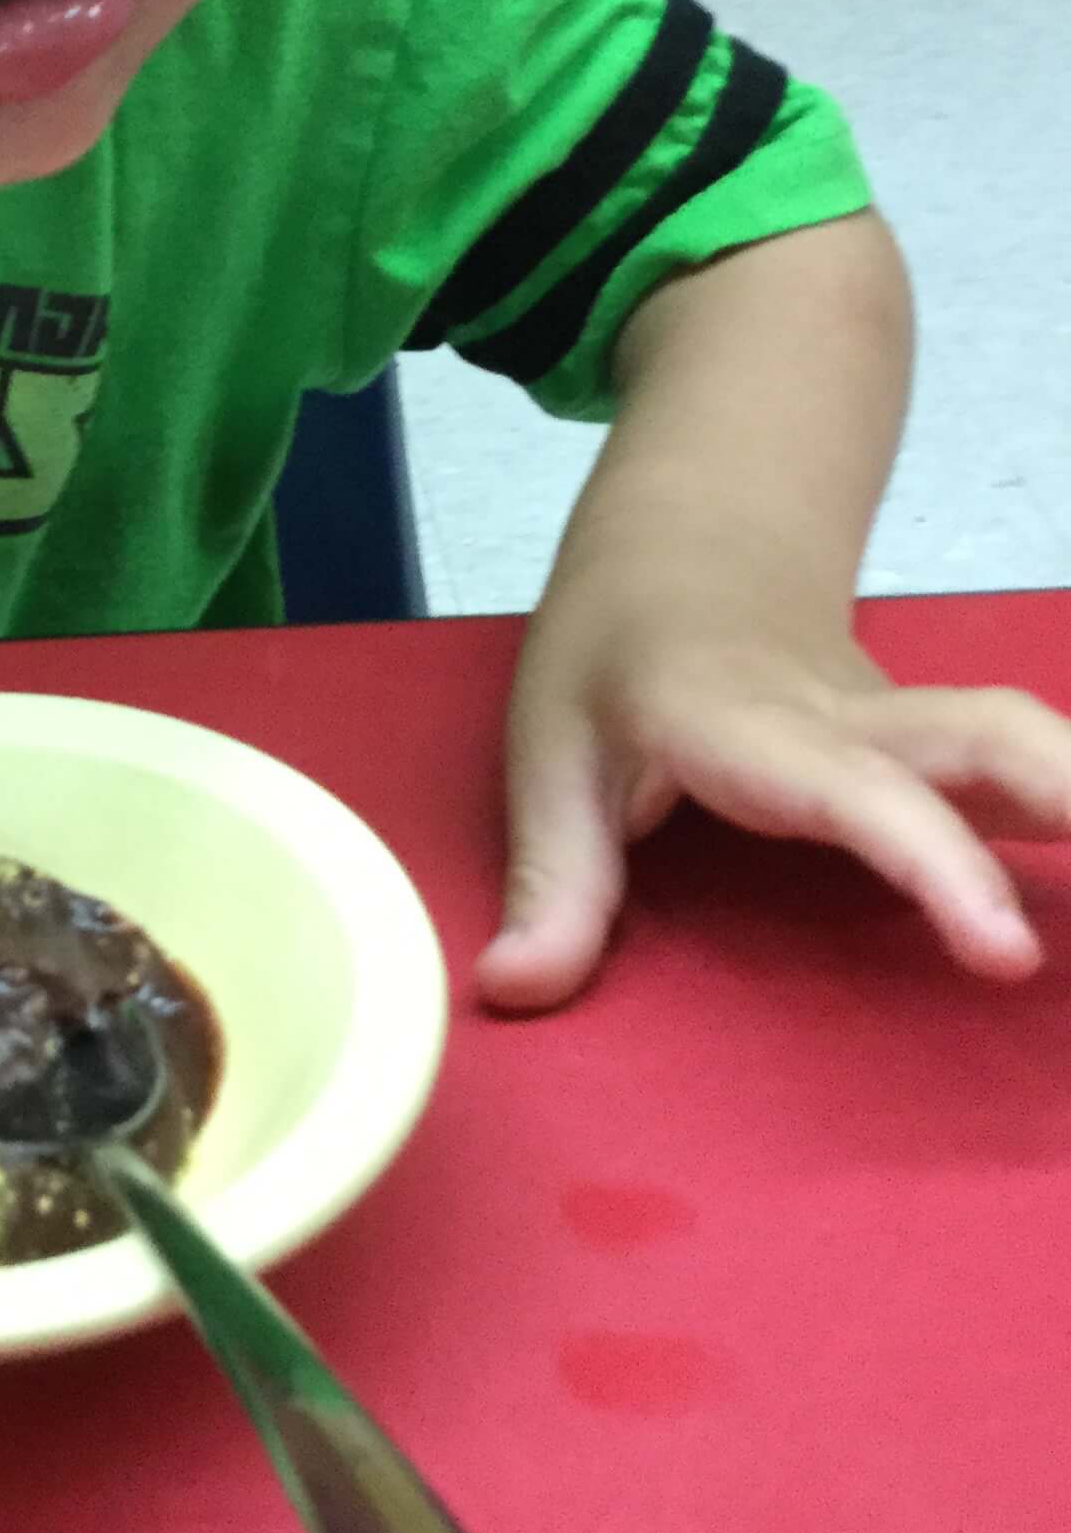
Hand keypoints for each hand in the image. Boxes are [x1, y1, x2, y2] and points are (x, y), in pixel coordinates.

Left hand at [485, 597, 1070, 1010]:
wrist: (693, 540)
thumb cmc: (613, 651)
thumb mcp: (549, 745)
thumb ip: (553, 874)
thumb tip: (514, 992)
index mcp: (746, 717)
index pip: (856, 792)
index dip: (934, 862)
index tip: (1006, 950)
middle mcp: (850, 716)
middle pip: (986, 739)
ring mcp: (910, 728)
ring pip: (1028, 746)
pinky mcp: (946, 750)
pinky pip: (1034, 779)